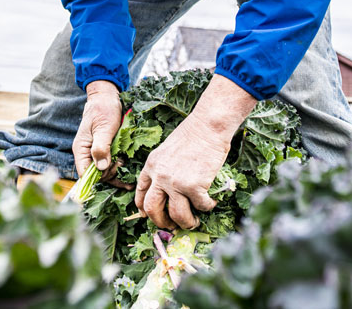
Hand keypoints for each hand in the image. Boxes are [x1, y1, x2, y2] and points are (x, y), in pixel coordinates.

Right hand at [72, 80, 121, 176]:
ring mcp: (95, 153)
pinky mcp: (104, 151)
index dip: (98, 176)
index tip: (112, 168)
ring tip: (125, 164)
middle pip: (95, 175)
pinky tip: (126, 169)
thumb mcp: (104, 128)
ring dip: (115, 171)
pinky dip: (117, 168)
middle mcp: (86, 153)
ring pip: (103, 172)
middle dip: (109, 173)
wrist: (107, 98)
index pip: (84, 173)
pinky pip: (109, 165)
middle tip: (121, 163)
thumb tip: (101, 168)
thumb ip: (101, 148)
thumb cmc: (104, 109)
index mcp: (81, 149)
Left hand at [135, 74, 256, 229]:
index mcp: (151, 166)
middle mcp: (160, 176)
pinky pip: (200, 206)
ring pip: (176, 215)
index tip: (150, 216)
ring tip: (194, 222)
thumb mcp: (167, 151)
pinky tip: (211, 202)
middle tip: (172, 226)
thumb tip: (167, 190)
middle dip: (161, 222)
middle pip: (152, 209)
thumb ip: (163, 169)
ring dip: (186, 223)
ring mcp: (176, 182)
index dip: (144, 209)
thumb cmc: (192, 135)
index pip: (140, 194)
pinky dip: (207, 208)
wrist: (207, 126)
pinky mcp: (195, 186)